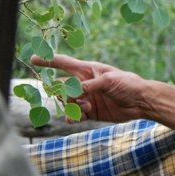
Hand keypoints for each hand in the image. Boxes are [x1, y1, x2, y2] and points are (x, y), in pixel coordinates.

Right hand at [30, 54, 147, 122]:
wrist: (141, 102)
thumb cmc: (128, 84)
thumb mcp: (110, 80)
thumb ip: (91, 85)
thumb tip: (76, 92)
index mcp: (88, 70)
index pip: (64, 63)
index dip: (49, 60)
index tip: (33, 58)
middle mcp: (84, 83)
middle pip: (61, 87)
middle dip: (62, 92)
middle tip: (74, 96)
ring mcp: (86, 98)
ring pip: (66, 102)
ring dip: (72, 106)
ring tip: (86, 107)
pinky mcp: (90, 112)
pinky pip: (74, 115)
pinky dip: (73, 117)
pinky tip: (78, 117)